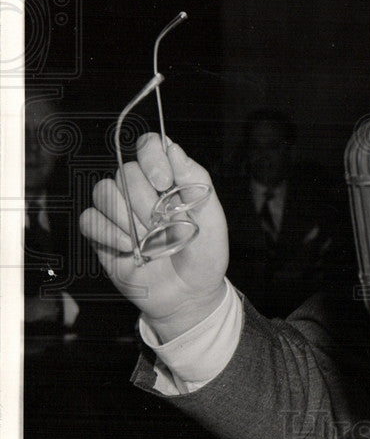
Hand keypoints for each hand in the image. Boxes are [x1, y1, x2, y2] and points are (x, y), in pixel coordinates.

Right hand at [79, 133, 228, 341]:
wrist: (189, 293)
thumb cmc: (204, 253)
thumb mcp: (211, 215)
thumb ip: (194, 179)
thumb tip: (173, 148)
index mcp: (168, 180)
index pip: (148, 145)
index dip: (151, 157)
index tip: (164, 182)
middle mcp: (140, 190)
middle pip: (125, 171)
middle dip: (145, 200)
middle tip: (162, 225)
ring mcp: (118, 211)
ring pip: (104, 191)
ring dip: (127, 217)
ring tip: (148, 239)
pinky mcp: (101, 234)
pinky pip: (89, 219)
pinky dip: (108, 232)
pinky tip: (129, 247)